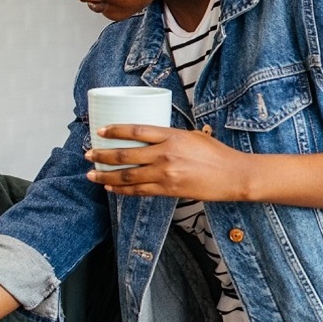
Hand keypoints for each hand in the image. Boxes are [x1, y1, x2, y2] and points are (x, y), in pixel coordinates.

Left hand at [86, 124, 250, 199]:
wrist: (233, 176)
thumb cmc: (217, 154)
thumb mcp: (194, 136)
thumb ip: (171, 137)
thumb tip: (152, 139)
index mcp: (172, 136)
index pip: (137, 130)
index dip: (115, 131)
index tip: (101, 131)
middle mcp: (165, 154)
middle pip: (126, 154)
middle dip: (103, 155)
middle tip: (89, 154)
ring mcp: (166, 173)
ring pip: (128, 175)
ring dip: (106, 175)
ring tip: (92, 175)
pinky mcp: (169, 190)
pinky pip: (139, 191)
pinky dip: (122, 190)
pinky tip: (112, 188)